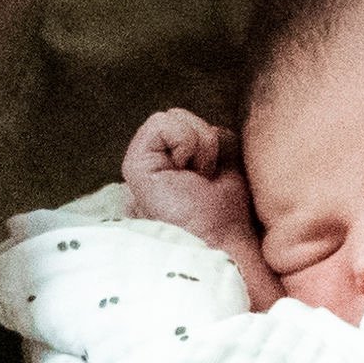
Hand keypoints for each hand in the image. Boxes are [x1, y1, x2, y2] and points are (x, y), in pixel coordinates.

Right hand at [122, 107, 276, 304]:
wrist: (223, 246)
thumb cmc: (228, 219)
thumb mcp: (229, 168)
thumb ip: (215, 144)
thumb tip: (212, 127)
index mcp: (172, 171)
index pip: (191, 127)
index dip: (213, 143)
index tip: (216, 178)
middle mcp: (153, 169)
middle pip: (182, 118)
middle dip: (207, 141)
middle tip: (208, 179)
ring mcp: (142, 169)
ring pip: (173, 117)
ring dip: (200, 144)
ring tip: (199, 178)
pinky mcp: (134, 168)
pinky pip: (161, 124)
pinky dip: (186, 142)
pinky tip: (187, 173)